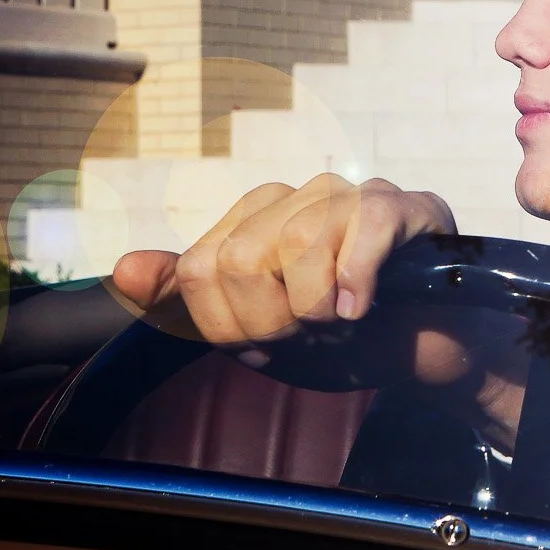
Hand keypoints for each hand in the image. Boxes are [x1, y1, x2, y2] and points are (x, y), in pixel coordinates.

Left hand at [113, 174, 454, 346]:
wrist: (426, 353)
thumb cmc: (345, 339)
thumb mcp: (256, 334)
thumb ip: (189, 302)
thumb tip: (123, 271)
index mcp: (251, 223)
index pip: (200, 270)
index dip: (233, 325)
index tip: (273, 342)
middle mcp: (295, 198)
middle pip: (242, 258)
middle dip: (276, 320)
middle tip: (312, 336)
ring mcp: (350, 196)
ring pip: (298, 243)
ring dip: (321, 308)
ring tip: (343, 324)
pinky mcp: (404, 206)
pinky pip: (363, 226)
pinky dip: (357, 278)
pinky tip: (363, 308)